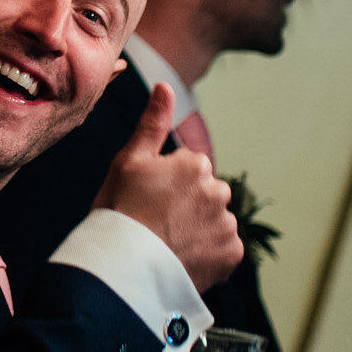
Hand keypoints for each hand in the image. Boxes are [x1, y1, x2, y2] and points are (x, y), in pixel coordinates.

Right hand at [93, 82, 241, 290]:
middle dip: (188, 207)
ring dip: (199, 231)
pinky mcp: (232, 254)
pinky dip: (208, 255)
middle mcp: (219, 191)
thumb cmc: (120, 210)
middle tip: (156, 224)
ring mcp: (227, 224)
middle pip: (206, 196)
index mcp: (195, 164)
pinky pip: (224, 250)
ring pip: (215, 223)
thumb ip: (154, 123)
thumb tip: (165, 85)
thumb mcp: (129, 161)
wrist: (123, 265)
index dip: (166, 187)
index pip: (188, 172)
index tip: (148, 201)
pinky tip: (183, 257)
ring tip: (167, 244)